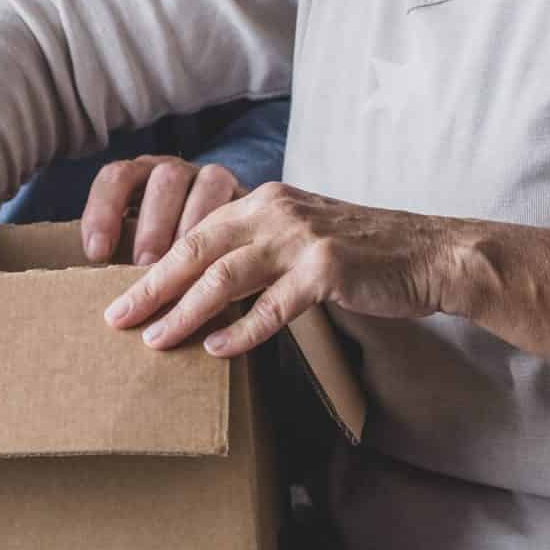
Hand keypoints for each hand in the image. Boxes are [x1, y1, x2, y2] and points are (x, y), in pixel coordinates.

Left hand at [79, 154, 244, 265]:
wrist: (235, 232)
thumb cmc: (167, 248)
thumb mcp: (139, 242)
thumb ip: (122, 253)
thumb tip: (100, 299)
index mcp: (141, 176)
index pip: (116, 178)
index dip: (103, 211)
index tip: (98, 253)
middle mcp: (176, 172)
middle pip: (164, 181)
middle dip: (153, 225)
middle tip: (144, 265)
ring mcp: (212, 178)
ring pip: (206, 184)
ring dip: (193, 227)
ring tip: (184, 269)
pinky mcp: (243, 195)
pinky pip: (237, 201)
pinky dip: (229, 231)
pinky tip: (221, 265)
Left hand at [105, 181, 461, 356]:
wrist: (432, 254)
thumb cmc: (364, 256)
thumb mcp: (301, 239)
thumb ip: (258, 253)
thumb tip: (206, 290)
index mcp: (264, 200)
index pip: (195, 232)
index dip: (155, 265)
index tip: (122, 295)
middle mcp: (276, 210)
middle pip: (197, 249)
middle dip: (153, 286)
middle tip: (117, 318)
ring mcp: (301, 237)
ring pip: (226, 275)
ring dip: (186, 310)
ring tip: (156, 340)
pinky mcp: (328, 268)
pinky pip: (274, 303)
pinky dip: (243, 329)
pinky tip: (217, 349)